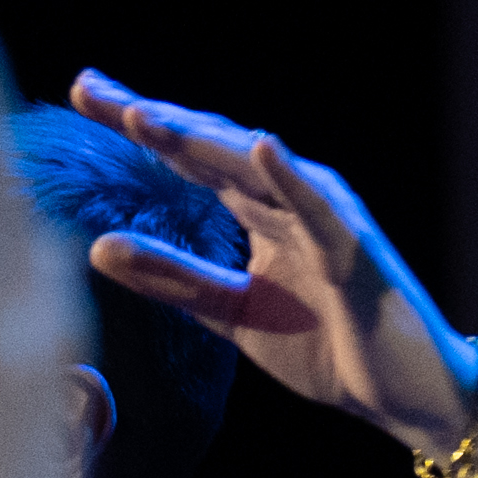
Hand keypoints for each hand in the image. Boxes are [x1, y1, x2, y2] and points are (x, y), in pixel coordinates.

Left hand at [65, 72, 477, 454]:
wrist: (396, 390)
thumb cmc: (323, 344)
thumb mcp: (227, 312)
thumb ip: (171, 278)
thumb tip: (99, 246)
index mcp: (260, 211)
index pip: (188, 161)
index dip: (138, 129)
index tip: (81, 95)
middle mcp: (290, 200)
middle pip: (211, 148)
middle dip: (151, 117)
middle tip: (86, 87)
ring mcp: (324, 219)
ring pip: (256, 168)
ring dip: (200, 140)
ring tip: (140, 115)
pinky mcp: (354, 250)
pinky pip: (320, 209)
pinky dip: (291, 177)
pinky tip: (262, 146)